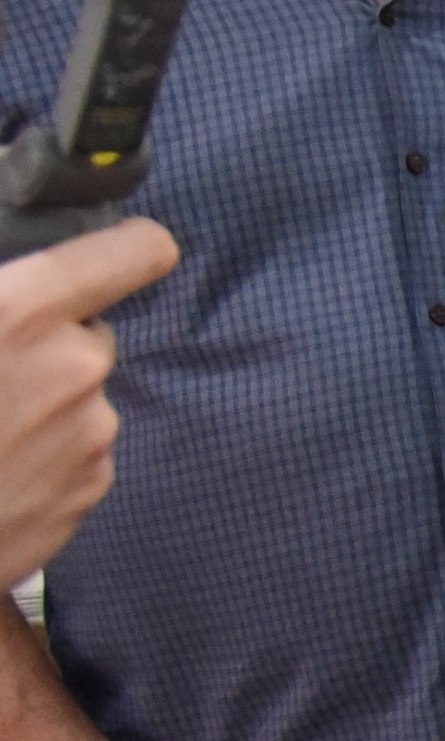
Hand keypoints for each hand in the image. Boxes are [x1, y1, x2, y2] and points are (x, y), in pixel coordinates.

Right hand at [0, 218, 177, 589]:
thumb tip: (11, 305)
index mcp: (24, 314)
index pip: (136, 252)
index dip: (127, 250)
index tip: (117, 255)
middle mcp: (74, 367)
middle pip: (90, 337)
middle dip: (49, 349)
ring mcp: (89, 434)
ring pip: (80, 400)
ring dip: (42, 408)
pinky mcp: (88, 491)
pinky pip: (77, 455)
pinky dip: (44, 460)